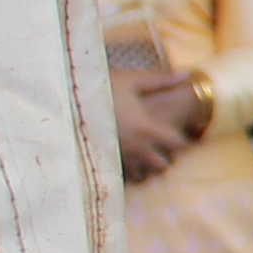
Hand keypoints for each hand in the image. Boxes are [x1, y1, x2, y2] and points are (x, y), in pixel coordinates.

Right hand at [110, 60, 205, 181]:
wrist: (65, 100)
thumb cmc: (101, 87)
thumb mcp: (132, 80)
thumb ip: (161, 80)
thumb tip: (187, 76)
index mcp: (146, 128)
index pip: (177, 144)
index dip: (184, 141)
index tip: (184, 135)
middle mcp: (135, 147)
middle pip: (162, 165)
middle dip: (166, 158)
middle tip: (163, 147)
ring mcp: (118, 157)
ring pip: (142, 175)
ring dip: (147, 167)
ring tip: (145, 154)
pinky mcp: (103, 161)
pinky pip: (122, 176)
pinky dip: (128, 171)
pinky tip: (126, 157)